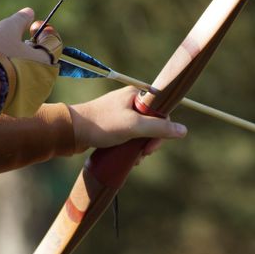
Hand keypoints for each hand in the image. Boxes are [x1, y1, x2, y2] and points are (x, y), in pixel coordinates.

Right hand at [0, 8, 62, 117]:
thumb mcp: (8, 29)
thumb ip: (20, 20)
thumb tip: (29, 13)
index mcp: (47, 58)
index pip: (54, 41)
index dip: (43, 31)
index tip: (31, 28)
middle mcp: (48, 78)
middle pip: (43, 58)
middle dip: (32, 50)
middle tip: (15, 47)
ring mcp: (39, 93)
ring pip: (34, 73)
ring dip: (25, 66)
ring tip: (7, 63)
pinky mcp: (28, 104)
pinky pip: (27, 88)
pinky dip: (19, 81)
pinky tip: (4, 77)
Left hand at [69, 86, 186, 150]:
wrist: (71, 131)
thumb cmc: (102, 124)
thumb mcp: (134, 126)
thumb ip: (159, 128)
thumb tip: (183, 131)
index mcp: (136, 95)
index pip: (161, 110)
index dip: (163, 129)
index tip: (153, 145)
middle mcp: (129, 102)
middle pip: (152, 122)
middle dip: (150, 141)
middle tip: (143, 154)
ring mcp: (121, 114)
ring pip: (141, 131)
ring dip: (140, 146)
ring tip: (134, 158)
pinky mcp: (113, 125)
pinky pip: (129, 135)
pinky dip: (131, 146)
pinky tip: (128, 157)